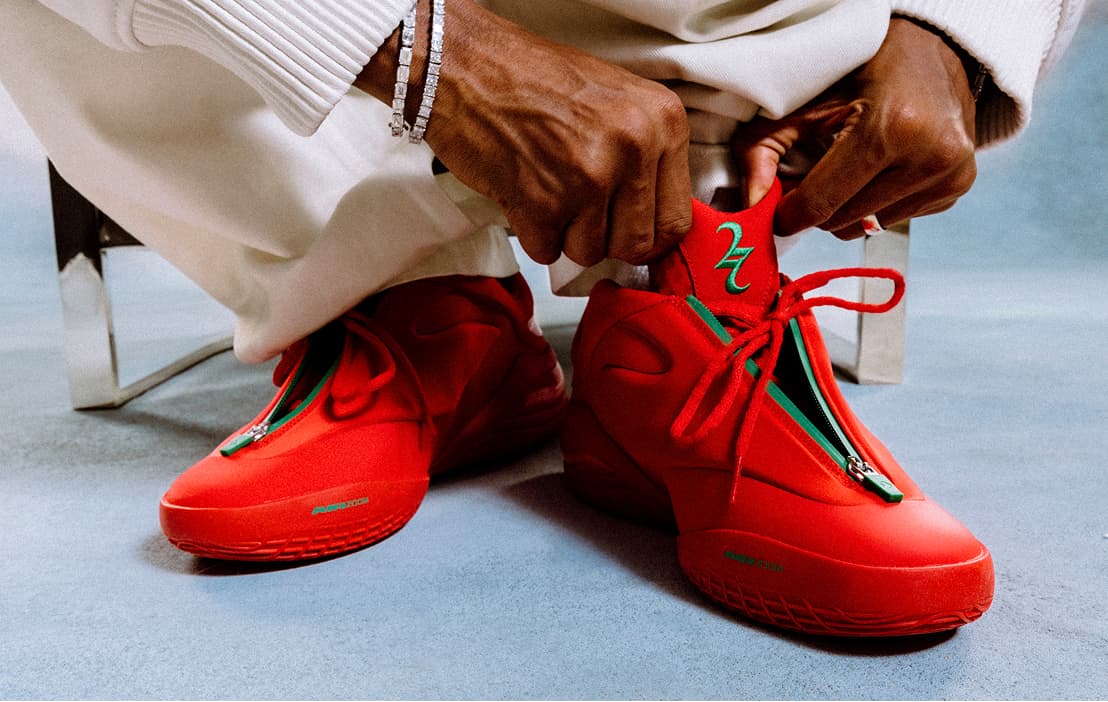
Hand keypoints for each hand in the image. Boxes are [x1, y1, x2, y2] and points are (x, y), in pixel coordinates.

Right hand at [357, 0, 691, 265]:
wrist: (465, 66)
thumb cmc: (533, 80)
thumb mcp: (616, 101)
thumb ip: (645, 156)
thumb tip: (653, 220)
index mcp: (661, 121)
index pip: (676, 219)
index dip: (647, 233)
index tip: (626, 229)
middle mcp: (633, 148)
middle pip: (636, 245)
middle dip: (604, 237)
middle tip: (578, 207)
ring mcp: (589, 178)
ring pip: (590, 253)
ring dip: (564, 234)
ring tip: (546, 187)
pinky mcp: (544, 204)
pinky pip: (547, 251)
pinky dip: (531, 232)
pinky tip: (522, 192)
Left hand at [732, 17, 977, 238]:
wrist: (934, 50)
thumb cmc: (863, 71)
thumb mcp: (806, 100)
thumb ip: (764, 148)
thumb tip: (751, 203)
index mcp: (890, 129)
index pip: (823, 202)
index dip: (790, 214)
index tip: (777, 212)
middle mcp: (929, 156)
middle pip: (844, 220)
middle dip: (818, 207)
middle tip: (811, 178)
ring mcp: (950, 175)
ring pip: (869, 226)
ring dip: (848, 207)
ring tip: (849, 168)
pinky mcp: (959, 188)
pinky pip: (897, 220)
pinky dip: (878, 204)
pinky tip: (882, 169)